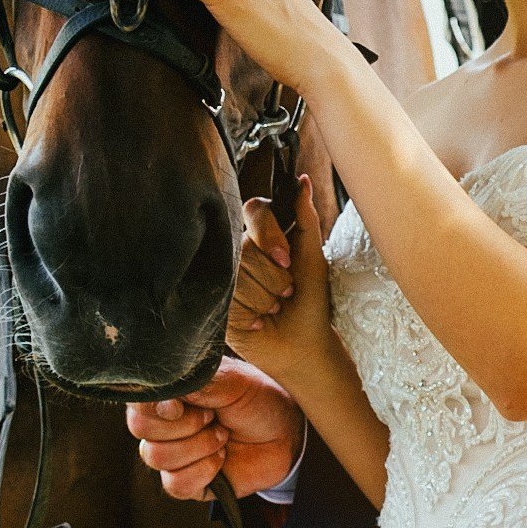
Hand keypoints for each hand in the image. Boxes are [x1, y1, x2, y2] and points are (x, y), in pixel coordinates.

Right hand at [127, 360, 304, 504]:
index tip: (182, 405)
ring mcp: (173, 454)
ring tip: (223, 436)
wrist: (286, 433)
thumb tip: (164, 399)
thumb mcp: (230, 380)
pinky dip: (204, 471)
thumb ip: (194, 384)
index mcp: (168, 394)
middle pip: (140, 429)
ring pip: (157, 457)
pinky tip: (221, 459)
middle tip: (212, 417)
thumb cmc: (257, 399)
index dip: (156, 405)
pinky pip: (176, 484)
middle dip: (184, 424)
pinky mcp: (187, 482)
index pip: (137, 400)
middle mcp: (163, 424)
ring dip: (198, 446)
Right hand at [225, 183, 334, 385]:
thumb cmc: (310, 302)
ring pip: (237, 275)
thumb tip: (302, 182)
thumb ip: (306, 219)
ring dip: (264, 298)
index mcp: (260, 237)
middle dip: (274, 277)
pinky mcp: (214, 303)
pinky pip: (227, 299)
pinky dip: (250, 313)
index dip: (269, 235)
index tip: (286, 260)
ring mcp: (223, 278)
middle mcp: (238, 253)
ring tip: (272, 308)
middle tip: (285, 293)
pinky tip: (256, 321)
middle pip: (246, 247)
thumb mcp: (312, 258)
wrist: (303, 346)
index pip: (254, 210)